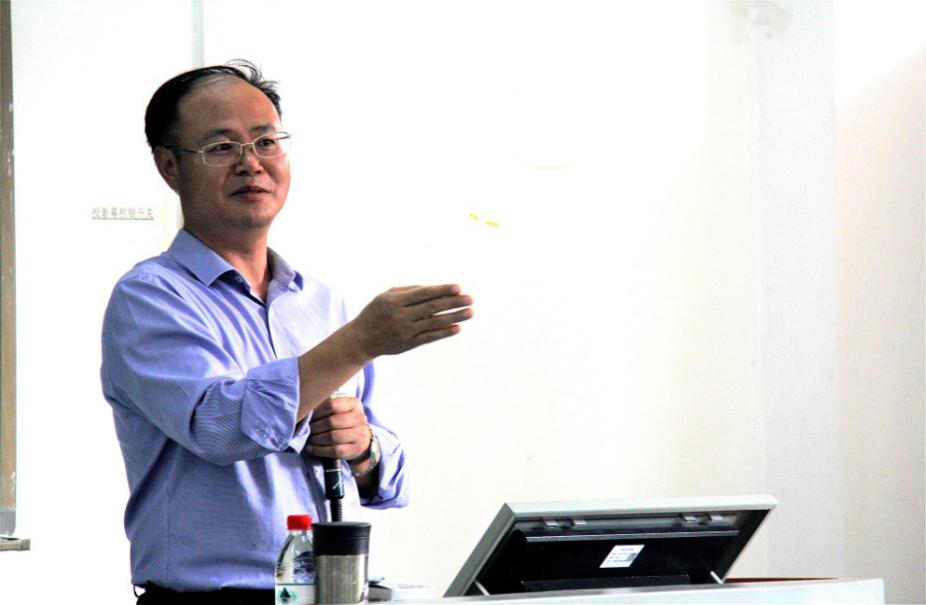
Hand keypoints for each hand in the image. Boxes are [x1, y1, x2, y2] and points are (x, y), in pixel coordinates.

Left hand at [307, 397, 370, 459]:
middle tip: (307, 429)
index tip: (308, 416)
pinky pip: (334, 451)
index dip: (317, 412)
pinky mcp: (354, 449)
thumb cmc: (345, 421)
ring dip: (316, 439)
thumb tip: (306, 412)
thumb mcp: (341, 409)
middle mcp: (359, 418)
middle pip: (331, 422)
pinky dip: (319, 450)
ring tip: (310, 438)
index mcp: (354, 404)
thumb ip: (326, 407)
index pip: (331, 405)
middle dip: (315, 427)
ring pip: (332, 437)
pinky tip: (311, 448)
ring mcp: (359, 435)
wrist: (362, 439)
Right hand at [348, 284, 473, 357]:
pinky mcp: (408, 344)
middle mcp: (401, 315)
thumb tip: (434, 289)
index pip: (424, 294)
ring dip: (454, 317)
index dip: (442, 290)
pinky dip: (444, 333)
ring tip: (470, 312)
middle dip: (453, 302)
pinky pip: (430, 337)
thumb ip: (409, 291)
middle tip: (471, 299)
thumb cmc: (377, 312)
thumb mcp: (386, 296)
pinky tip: (457, 328)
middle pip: (432, 307)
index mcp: (395, 301)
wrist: (362, 338)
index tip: (458, 287)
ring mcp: (405, 331)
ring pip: (434, 322)